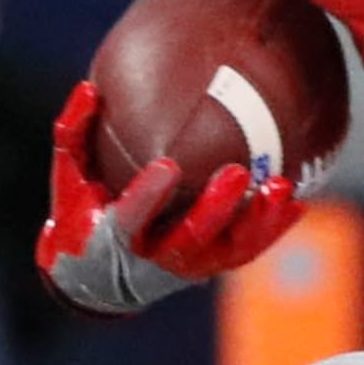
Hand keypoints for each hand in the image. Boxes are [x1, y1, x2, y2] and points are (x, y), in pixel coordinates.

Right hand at [34, 79, 299, 316]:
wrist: (95, 279)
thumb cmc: (80, 212)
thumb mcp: (67, 173)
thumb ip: (74, 130)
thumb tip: (91, 86)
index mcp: (114, 236)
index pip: (133, 217)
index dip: (150, 196)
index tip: (168, 166)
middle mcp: (154, 256)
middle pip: (191, 237)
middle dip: (216, 208)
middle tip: (238, 172)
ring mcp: (187, 265)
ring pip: (228, 248)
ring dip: (257, 221)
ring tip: (281, 187)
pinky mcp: (210, 266)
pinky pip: (246, 249)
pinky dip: (271, 228)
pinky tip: (295, 200)